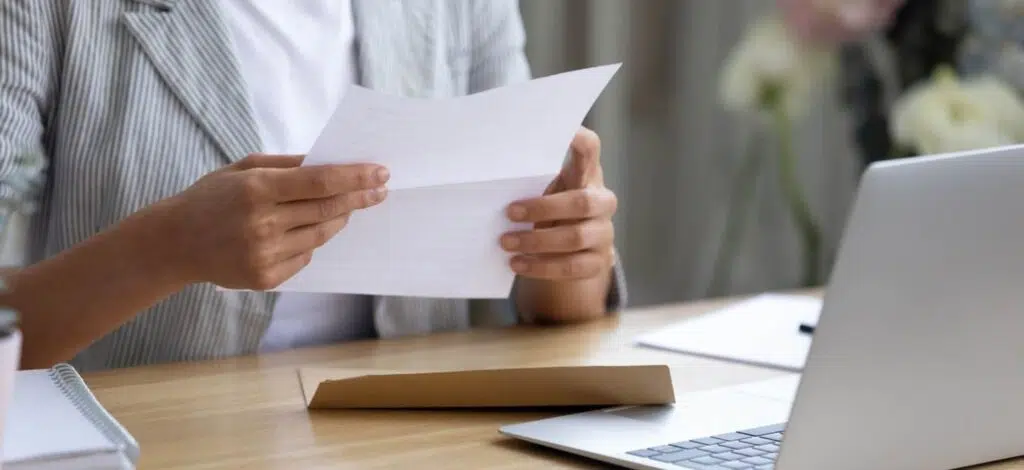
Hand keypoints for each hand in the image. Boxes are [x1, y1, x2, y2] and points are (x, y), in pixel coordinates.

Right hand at [163, 154, 388, 289]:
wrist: (174, 244)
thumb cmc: (212, 198)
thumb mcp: (243, 169)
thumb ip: (288, 165)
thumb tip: (332, 162)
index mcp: (257, 189)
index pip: (320, 182)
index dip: (355, 177)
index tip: (381, 173)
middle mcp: (262, 224)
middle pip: (327, 210)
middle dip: (359, 198)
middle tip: (379, 190)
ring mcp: (265, 254)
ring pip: (321, 235)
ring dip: (338, 220)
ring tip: (344, 208)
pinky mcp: (266, 278)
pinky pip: (305, 257)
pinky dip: (310, 242)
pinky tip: (299, 232)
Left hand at [502, 128, 617, 281]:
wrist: (576, 253)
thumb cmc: (553, 211)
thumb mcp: (546, 191)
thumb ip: (533, 181)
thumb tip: (491, 174)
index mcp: (587, 176)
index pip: (591, 150)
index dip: (580, 140)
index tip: (565, 133)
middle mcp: (602, 202)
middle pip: (582, 202)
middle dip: (543, 208)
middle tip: (509, 212)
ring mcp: (604, 233)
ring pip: (575, 238)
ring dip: (536, 241)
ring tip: (506, 242)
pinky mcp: (599, 262)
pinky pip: (572, 267)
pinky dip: (541, 267)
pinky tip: (518, 264)